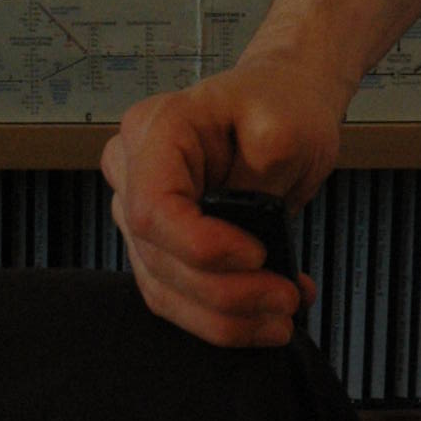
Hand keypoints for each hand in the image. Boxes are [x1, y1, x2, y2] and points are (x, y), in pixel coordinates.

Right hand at [101, 48, 344, 347]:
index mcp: (156, 129)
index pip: (154, 207)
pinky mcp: (161, 245)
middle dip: (225, 293)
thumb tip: (246, 238)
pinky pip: (179, 296)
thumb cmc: (283, 104)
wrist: (285, 103)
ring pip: (165, 289)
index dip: (200, 247)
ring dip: (224, 317)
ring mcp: (141, 212)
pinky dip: (224, 316)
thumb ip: (260, 176)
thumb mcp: (286, 125)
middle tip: (285, 300)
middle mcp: (134, 171)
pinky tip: (268, 314)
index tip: (257, 256)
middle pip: (158, 256)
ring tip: (283, 316)